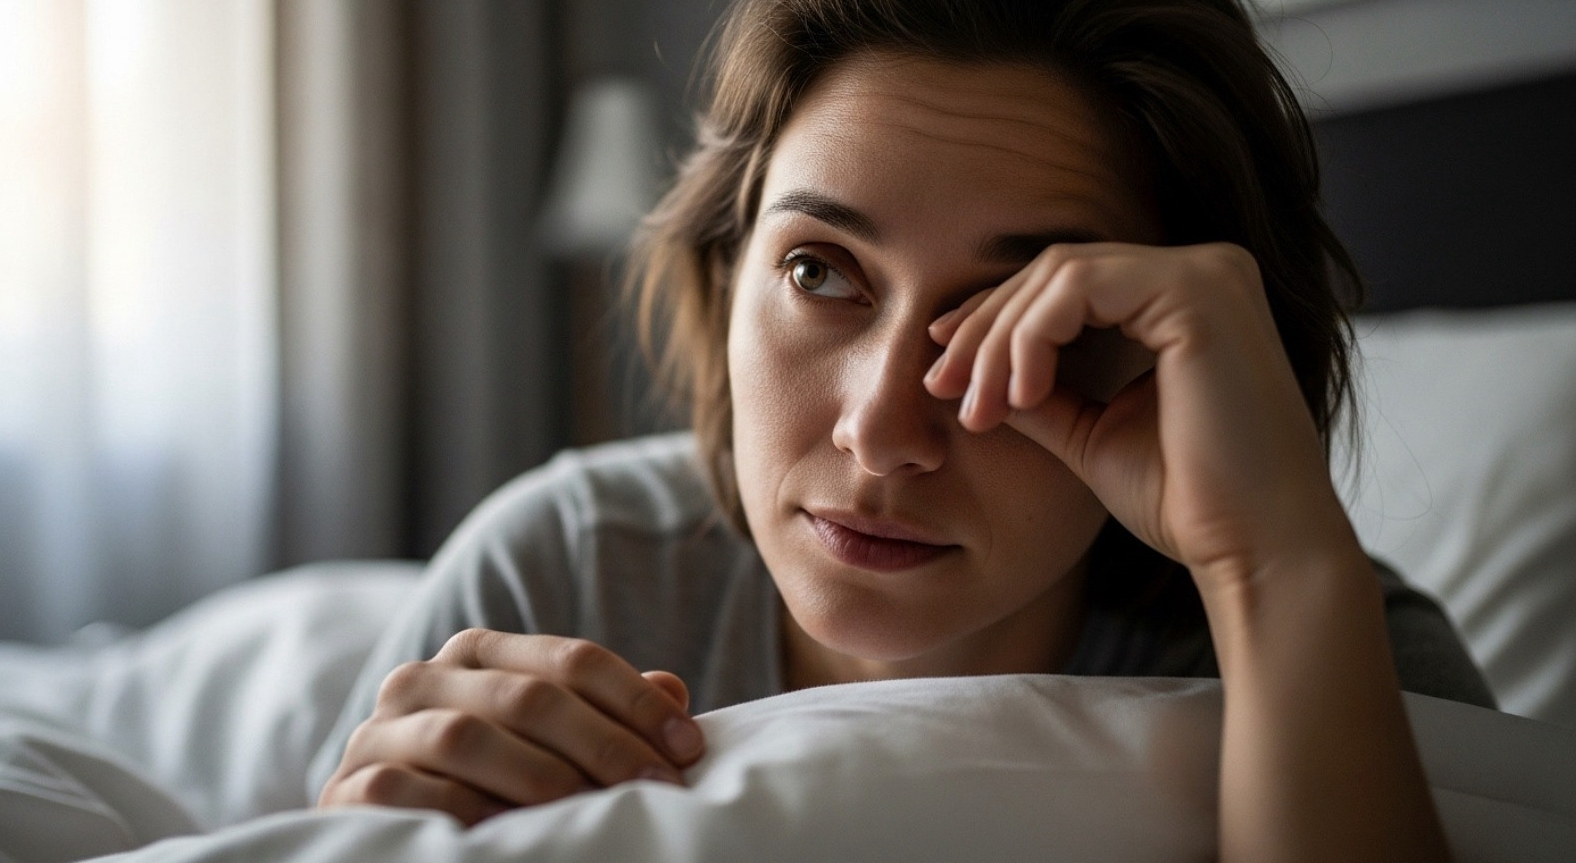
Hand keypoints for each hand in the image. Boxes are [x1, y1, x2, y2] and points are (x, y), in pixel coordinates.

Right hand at [318, 629, 705, 824]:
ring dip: (540, 777)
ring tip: (592, 812)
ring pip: (467, 738)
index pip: (571, 660)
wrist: (384, 829)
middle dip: (604, 744)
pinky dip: (461, 809)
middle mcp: (425, 678)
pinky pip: (407, 791)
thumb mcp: (549, 743)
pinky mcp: (349, 787)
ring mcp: (380, 731)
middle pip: (529, 697)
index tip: (689, 747)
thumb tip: (674, 690)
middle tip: (658, 786)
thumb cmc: (485, 782)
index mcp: (480, 653)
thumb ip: (605, 715)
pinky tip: (507, 831)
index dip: (636, 701)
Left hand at [924, 241, 1357, 589]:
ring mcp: (1207, 273)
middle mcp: (1204, 270)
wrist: (1252, 548)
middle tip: (942, 389)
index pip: (1065, 284)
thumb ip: (1037, 390)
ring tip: (982, 408)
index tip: (943, 369)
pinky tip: (1022, 397)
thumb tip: (965, 370)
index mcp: (1184, 298)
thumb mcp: (1089, 431)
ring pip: (1058, 273)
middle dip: (985, 329)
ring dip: (1001, 341)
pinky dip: (1032, 338)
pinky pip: (1078, 288)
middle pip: (1054, 269)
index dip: (994, 319)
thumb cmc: (1185, 501)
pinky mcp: (1198, 291)